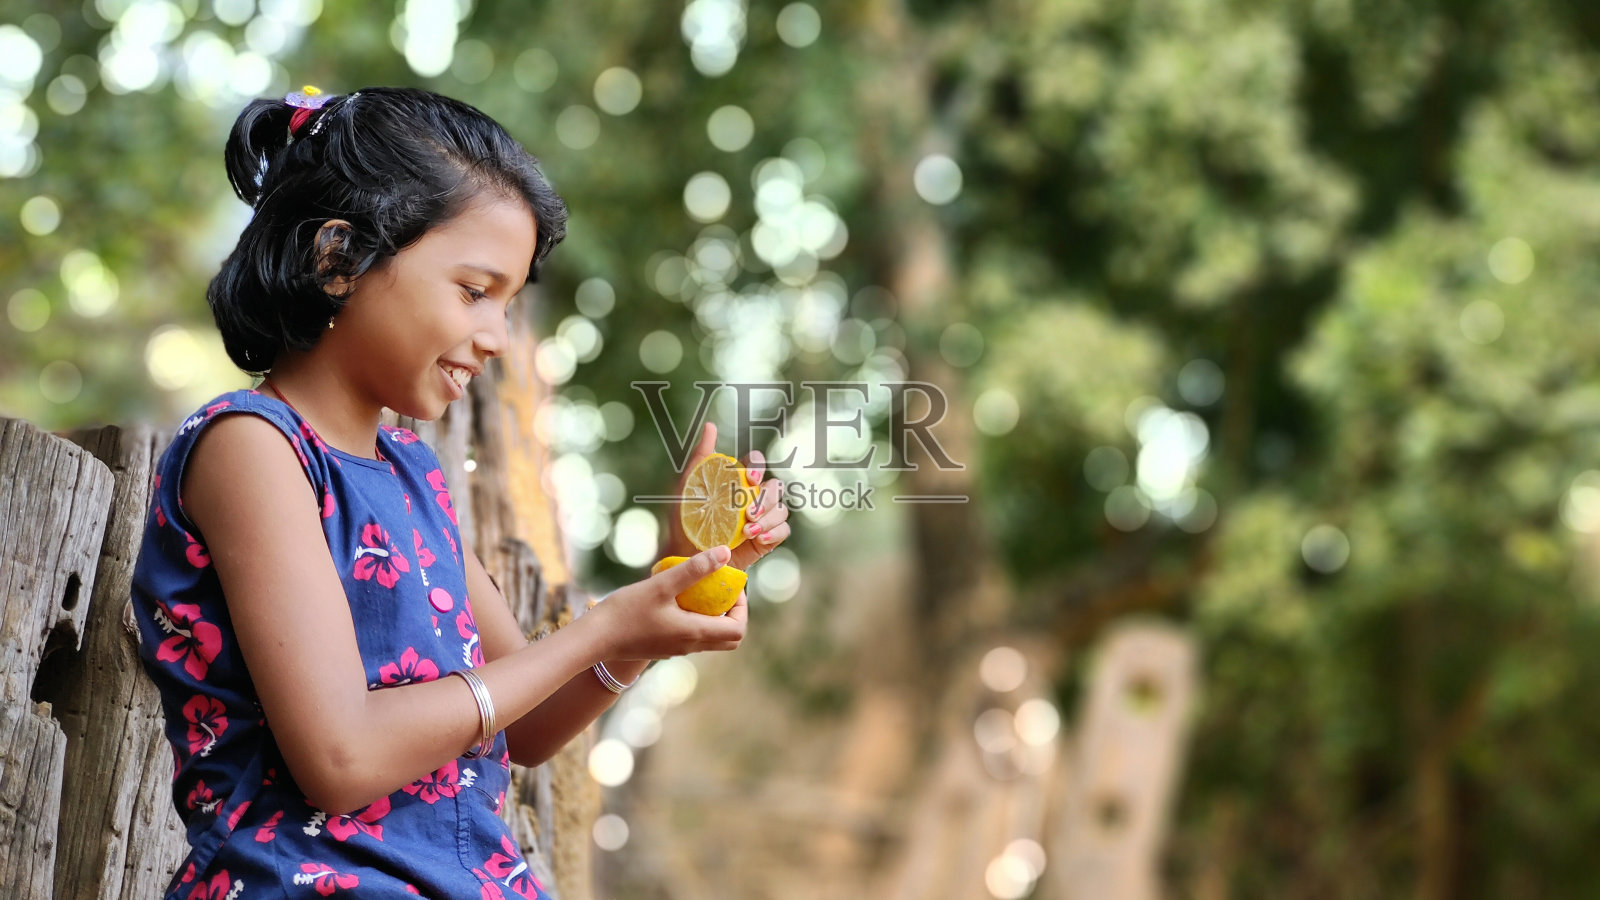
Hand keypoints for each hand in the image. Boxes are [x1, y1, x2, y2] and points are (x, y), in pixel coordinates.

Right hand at [588, 545, 747, 660]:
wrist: (594, 639)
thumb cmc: (626, 611)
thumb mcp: (662, 584)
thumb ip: (694, 569)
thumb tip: (725, 553)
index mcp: (694, 633)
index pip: (738, 630)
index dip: (742, 607)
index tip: (730, 585)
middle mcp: (690, 646)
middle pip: (729, 638)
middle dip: (733, 614)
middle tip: (720, 589)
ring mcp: (677, 649)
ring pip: (711, 638)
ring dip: (714, 616)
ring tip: (698, 590)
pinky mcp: (664, 647)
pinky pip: (692, 637)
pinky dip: (696, 620)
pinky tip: (676, 600)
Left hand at [668, 422, 791, 570]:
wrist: (688, 556)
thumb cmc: (687, 520)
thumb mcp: (689, 487)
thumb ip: (701, 457)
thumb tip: (710, 426)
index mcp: (738, 481)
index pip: (757, 463)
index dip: (758, 467)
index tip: (748, 478)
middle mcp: (754, 496)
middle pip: (775, 487)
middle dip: (766, 498)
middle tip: (748, 512)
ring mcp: (763, 518)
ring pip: (781, 509)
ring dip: (768, 518)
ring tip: (748, 531)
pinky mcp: (767, 538)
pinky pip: (783, 531)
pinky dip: (774, 533)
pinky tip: (758, 539)